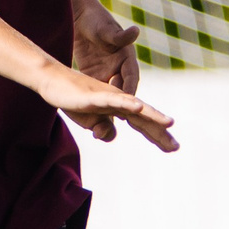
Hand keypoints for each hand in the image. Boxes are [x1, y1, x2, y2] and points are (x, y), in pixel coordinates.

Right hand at [37, 64, 178, 152]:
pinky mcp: (95, 95)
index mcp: (120, 108)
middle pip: (144, 117)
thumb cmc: (73, 99)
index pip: (143, 123)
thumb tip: (110, 135)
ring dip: (152, 115)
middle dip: (160, 132)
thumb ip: (103, 130)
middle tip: (176, 147)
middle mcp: (119, 100)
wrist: (52, 81)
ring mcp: (108, 96)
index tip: (172, 147)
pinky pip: (113, 99)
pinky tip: (138, 107)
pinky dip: (126, 103)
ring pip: (134, 107)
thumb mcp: (90, 122)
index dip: (158, 135)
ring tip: (169, 123)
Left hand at [69, 0, 142, 140]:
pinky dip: (100, 105)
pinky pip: (101, 94)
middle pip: (126, 92)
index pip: (131, 78)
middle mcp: (121, 68)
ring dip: (114, 111)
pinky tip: (94, 118)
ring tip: (109, 127)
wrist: (82, 19)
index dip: (130, 92)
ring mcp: (109, 74)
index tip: (130, 106)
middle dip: (129, 109)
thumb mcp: (105, 30)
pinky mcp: (97, 77)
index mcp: (127, 58)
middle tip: (125, 123)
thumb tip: (136, 31)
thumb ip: (119, 35)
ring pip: (113, 96)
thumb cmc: (95, 21)